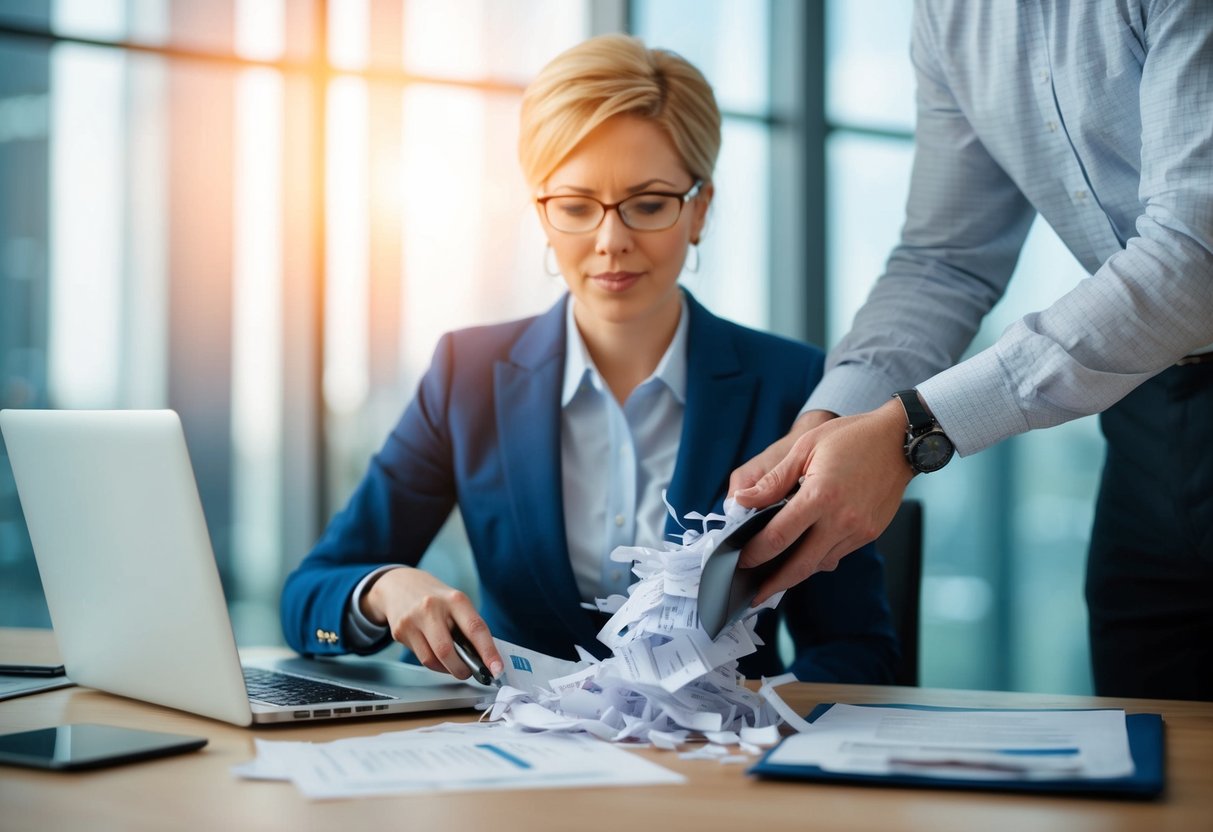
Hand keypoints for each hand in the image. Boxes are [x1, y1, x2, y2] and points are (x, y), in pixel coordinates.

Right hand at [362, 567, 502, 680]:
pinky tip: (437, 656)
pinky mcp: (400, 632)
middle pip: (447, 650)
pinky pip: (421, 658)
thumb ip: (468, 626)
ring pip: (432, 659)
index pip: (475, 629)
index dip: (488, 652)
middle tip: (470, 673)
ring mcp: (413, 620)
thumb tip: (483, 657)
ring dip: (447, 669)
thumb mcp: (456, 603)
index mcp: (454, 599)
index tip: (497, 669)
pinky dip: (434, 663)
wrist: (399, 584)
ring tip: (454, 665)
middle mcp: (432, 608)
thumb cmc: (436, 597)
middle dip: (462, 669)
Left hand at [732, 398, 913, 602]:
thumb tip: (742, 501)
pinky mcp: (870, 534)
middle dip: (774, 584)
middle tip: (755, 594)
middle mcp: (841, 519)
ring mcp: (859, 530)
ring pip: (820, 564)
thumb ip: (773, 481)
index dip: (755, 554)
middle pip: (800, 566)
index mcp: (820, 496)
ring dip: (796, 572)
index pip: (779, 537)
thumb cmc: (851, 438)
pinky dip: (818, 558)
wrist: (899, 441)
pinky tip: (805, 552)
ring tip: (775, 574)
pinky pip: (838, 555)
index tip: (740, 561)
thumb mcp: (805, 448)